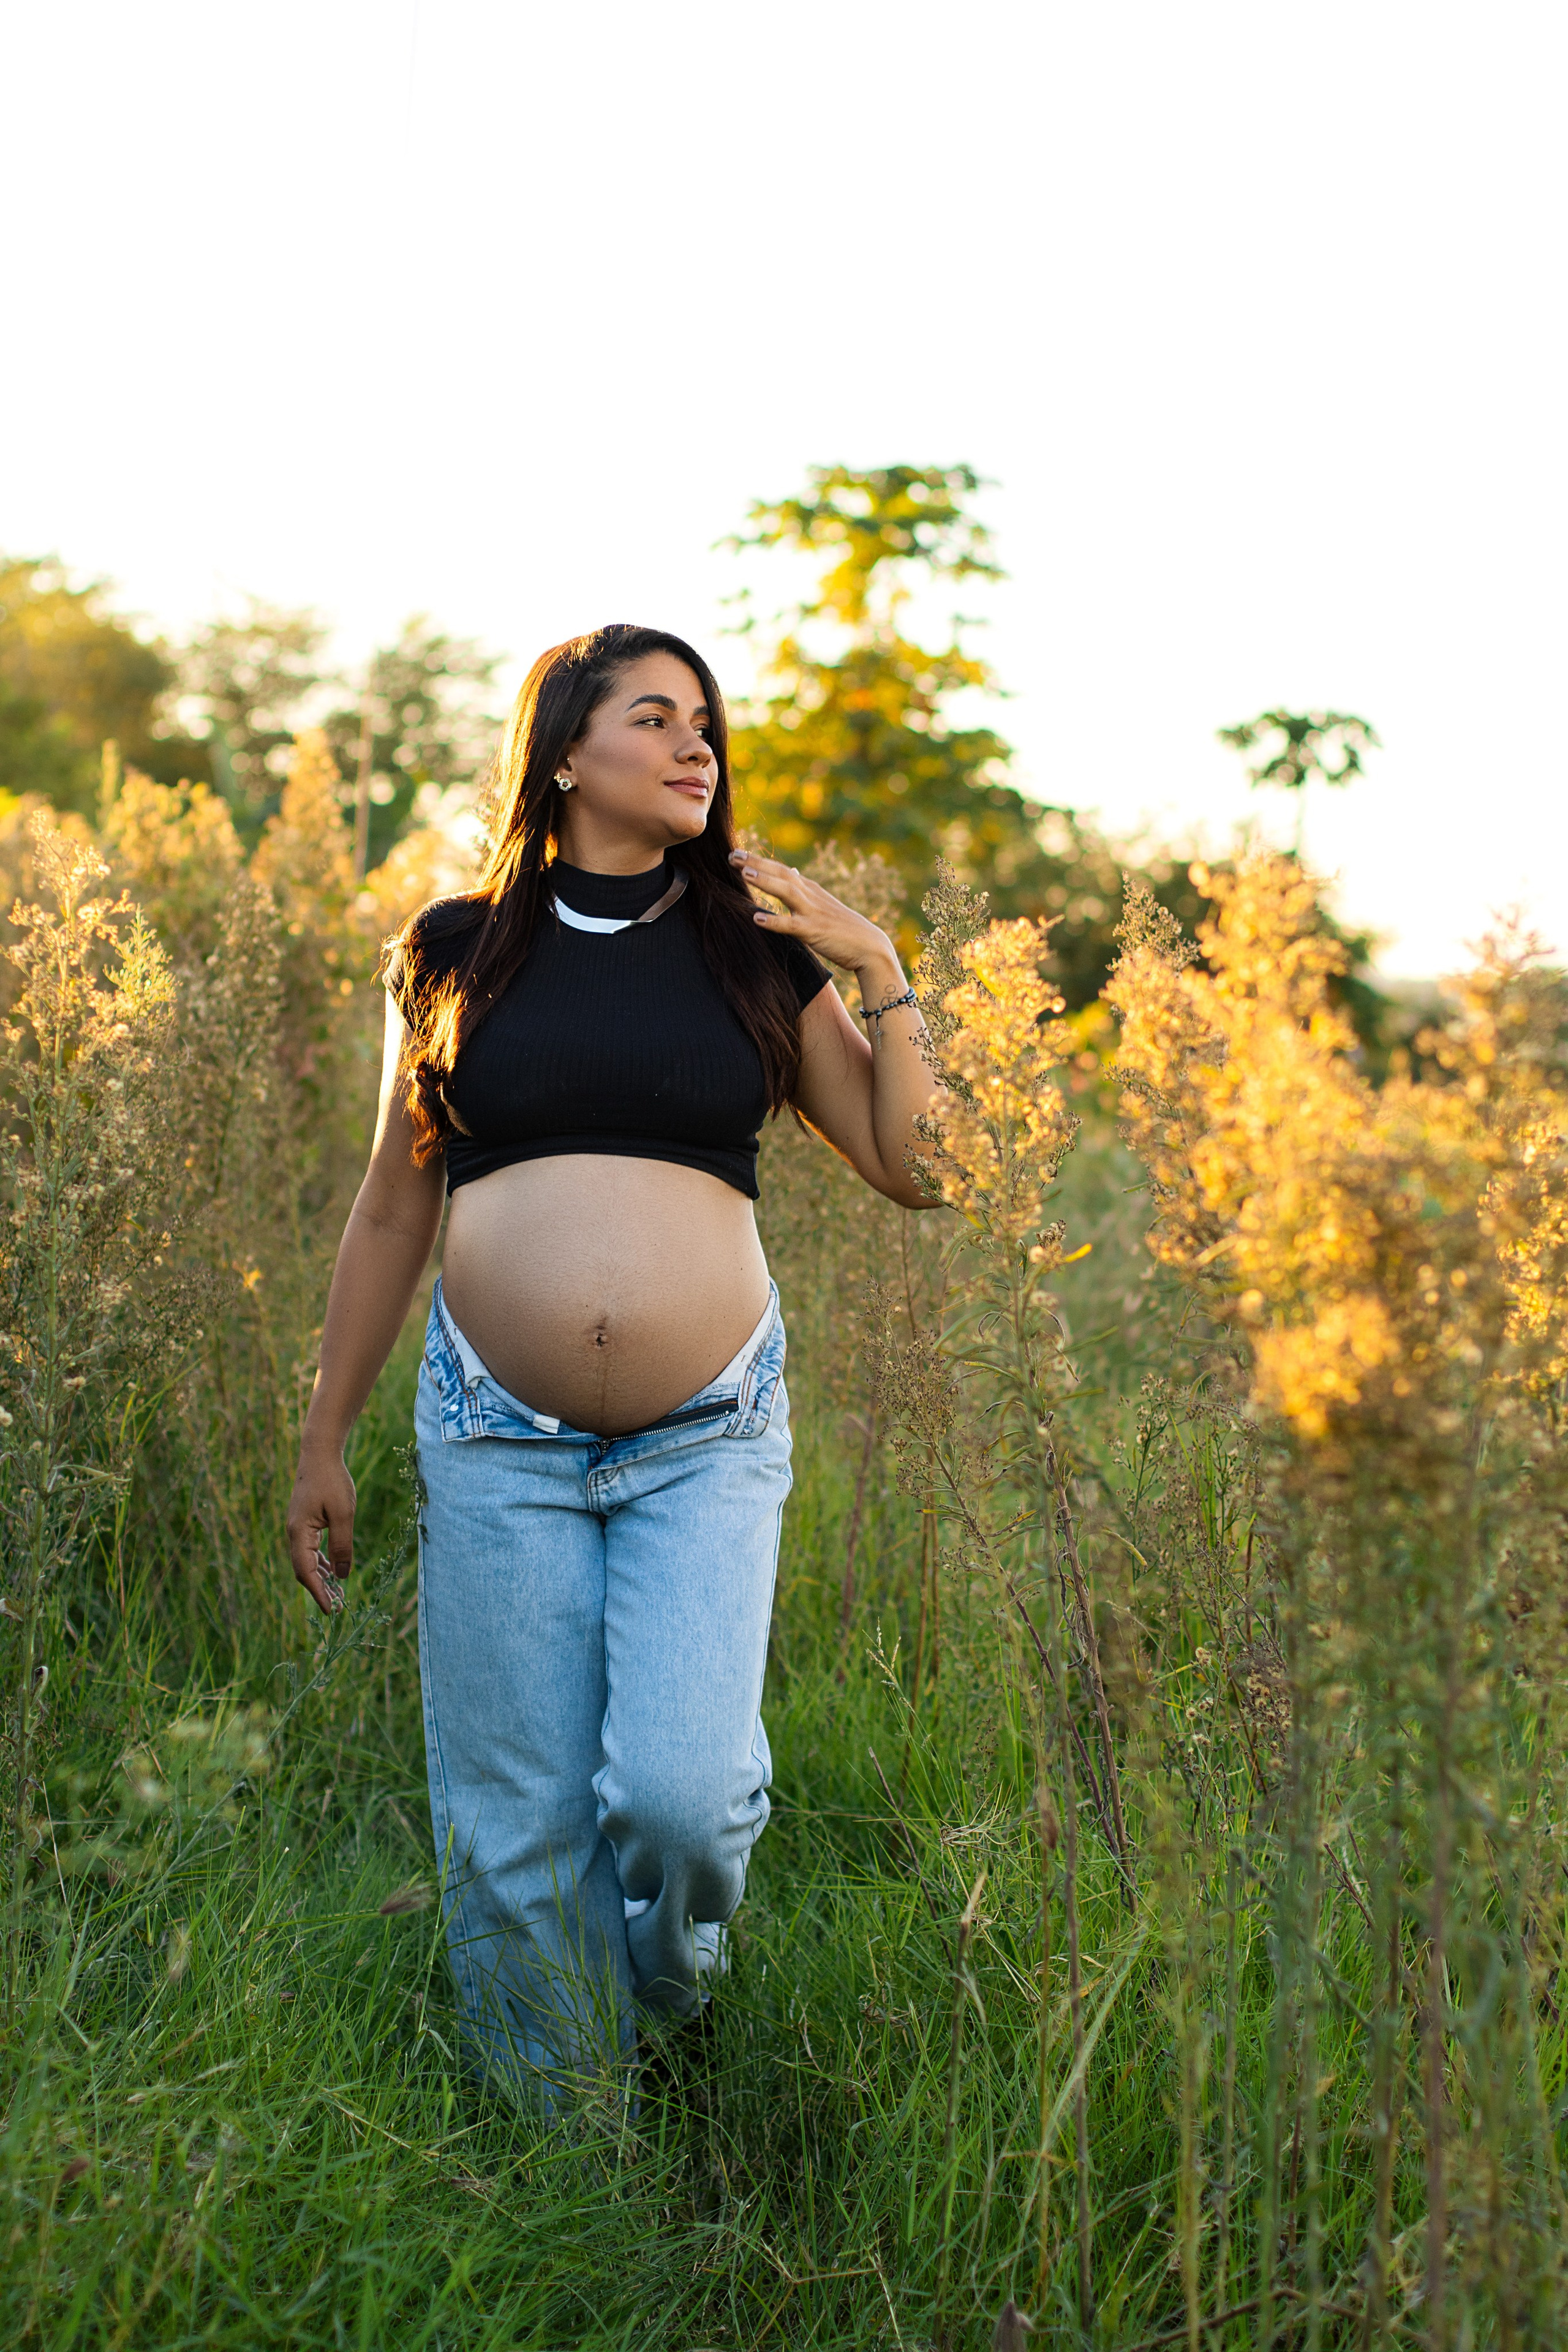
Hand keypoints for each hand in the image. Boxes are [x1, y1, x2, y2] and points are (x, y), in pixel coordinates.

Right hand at [286, 1444, 356, 1613]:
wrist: (320, 1454)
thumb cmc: (333, 1482)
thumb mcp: (343, 1514)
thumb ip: (342, 1546)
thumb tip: (342, 1576)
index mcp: (299, 1533)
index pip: (305, 1572)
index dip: (318, 1593)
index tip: (331, 1611)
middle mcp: (294, 1533)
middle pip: (304, 1570)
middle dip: (319, 1590)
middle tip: (337, 1607)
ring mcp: (297, 1528)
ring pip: (306, 1561)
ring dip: (321, 1578)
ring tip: (338, 1594)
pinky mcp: (304, 1522)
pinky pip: (310, 1550)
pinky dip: (321, 1563)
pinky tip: (333, 1571)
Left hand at [729, 849, 901, 984]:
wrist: (870, 947)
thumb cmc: (844, 928)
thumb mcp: (823, 903)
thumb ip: (805, 889)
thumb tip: (792, 871)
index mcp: (811, 890)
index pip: (782, 870)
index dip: (760, 860)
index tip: (738, 853)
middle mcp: (811, 896)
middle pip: (781, 874)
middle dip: (757, 863)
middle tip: (732, 855)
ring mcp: (813, 913)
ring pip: (787, 892)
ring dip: (765, 881)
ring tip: (744, 873)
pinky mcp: (815, 932)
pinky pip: (792, 925)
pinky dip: (775, 921)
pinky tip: (757, 918)